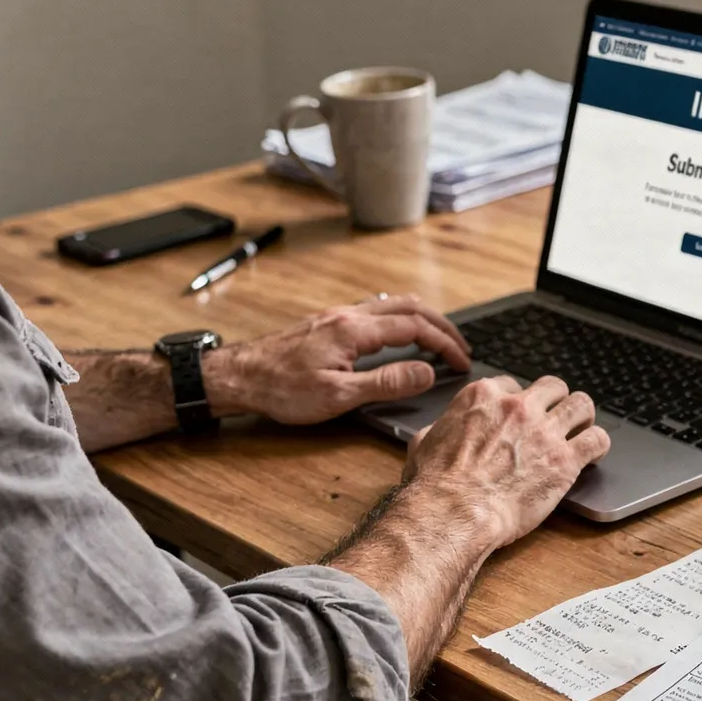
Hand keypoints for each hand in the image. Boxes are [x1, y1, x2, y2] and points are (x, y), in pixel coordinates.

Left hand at [202, 295, 471, 424]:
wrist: (239, 376)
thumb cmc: (281, 389)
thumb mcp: (338, 396)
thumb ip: (386, 383)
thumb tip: (426, 372)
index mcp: (355, 330)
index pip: (415, 328)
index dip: (445, 343)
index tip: (462, 361)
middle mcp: (348, 315)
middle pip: (410, 307)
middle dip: (441, 326)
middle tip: (461, 347)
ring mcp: (336, 315)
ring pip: (392, 304)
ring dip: (421, 318)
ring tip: (438, 339)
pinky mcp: (326, 323)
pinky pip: (374, 310)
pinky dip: (399, 319)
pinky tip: (396, 335)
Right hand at [399, 375, 612, 549]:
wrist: (455, 512)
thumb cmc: (436, 485)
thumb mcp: (424, 444)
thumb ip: (438, 430)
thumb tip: (435, 433)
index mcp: (483, 397)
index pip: (512, 384)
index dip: (519, 402)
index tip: (521, 417)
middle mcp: (517, 407)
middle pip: (553, 387)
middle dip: (555, 402)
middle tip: (555, 420)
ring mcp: (544, 431)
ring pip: (582, 404)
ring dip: (582, 417)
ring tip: (581, 430)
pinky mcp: (564, 460)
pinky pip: (597, 439)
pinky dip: (598, 445)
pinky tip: (593, 454)